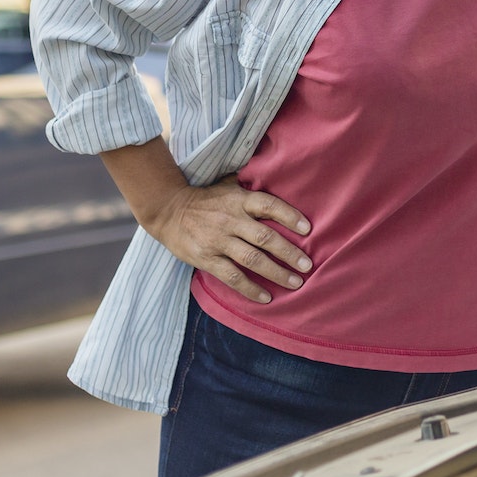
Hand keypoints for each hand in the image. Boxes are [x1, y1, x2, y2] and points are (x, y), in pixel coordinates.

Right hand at [146, 177, 313, 303]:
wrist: (168, 211)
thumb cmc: (206, 200)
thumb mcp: (227, 186)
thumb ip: (250, 187)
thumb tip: (279, 179)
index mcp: (238, 199)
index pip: (268, 205)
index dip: (289, 216)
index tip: (308, 229)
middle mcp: (230, 219)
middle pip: (265, 238)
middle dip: (289, 253)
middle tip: (308, 265)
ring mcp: (218, 241)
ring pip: (252, 260)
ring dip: (276, 273)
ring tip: (296, 283)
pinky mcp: (207, 259)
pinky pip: (232, 277)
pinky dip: (250, 289)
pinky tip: (266, 298)